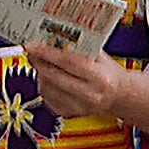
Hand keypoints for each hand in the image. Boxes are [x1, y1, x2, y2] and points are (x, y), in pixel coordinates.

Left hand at [17, 39, 148, 142]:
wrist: (117, 96)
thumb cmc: (107, 73)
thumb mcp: (100, 56)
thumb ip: (80, 47)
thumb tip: (54, 34)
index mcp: (101, 78)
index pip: (68, 62)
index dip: (47, 52)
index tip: (32, 44)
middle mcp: (90, 95)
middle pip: (53, 75)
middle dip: (38, 61)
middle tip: (30, 49)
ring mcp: (78, 107)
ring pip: (46, 87)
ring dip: (40, 72)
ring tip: (45, 63)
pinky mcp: (68, 113)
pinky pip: (46, 97)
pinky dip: (44, 84)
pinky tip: (51, 78)